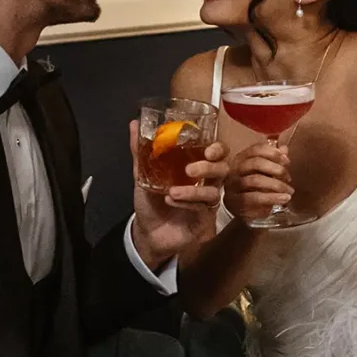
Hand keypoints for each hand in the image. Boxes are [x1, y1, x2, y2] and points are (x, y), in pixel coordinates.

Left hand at [129, 131, 227, 266]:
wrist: (147, 233)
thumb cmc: (150, 202)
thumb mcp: (142, 175)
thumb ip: (140, 151)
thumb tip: (133, 124)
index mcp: (196, 166)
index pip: (217, 152)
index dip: (218, 148)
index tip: (208, 149)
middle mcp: (206, 182)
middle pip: (224, 169)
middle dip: (210, 167)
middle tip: (190, 170)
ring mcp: (207, 201)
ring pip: (215, 191)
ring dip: (194, 190)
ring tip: (173, 191)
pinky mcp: (205, 219)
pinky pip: (204, 209)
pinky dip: (188, 203)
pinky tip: (171, 200)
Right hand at [224, 140, 292, 227]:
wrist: (246, 212)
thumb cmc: (256, 188)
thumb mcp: (267, 173)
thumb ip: (275, 160)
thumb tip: (284, 148)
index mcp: (241, 159)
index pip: (256, 149)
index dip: (273, 153)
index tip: (287, 161)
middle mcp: (234, 170)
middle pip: (255, 163)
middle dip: (276, 169)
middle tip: (288, 177)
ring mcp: (232, 186)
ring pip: (255, 180)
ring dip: (276, 185)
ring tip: (289, 191)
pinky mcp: (235, 202)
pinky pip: (254, 198)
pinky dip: (272, 198)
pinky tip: (284, 199)